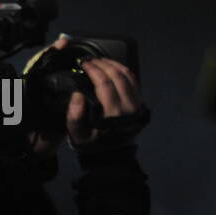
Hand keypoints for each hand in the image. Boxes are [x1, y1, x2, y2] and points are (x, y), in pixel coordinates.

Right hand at [28, 35, 146, 151]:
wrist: (113, 155)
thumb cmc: (92, 144)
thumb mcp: (78, 135)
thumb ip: (75, 116)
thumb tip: (77, 94)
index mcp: (114, 114)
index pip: (105, 84)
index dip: (94, 70)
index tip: (84, 63)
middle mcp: (129, 106)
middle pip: (118, 77)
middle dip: (103, 64)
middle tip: (90, 59)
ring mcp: (137, 103)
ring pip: (128, 76)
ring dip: (114, 65)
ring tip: (100, 60)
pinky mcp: (140, 102)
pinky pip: (134, 81)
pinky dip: (124, 70)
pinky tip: (113, 66)